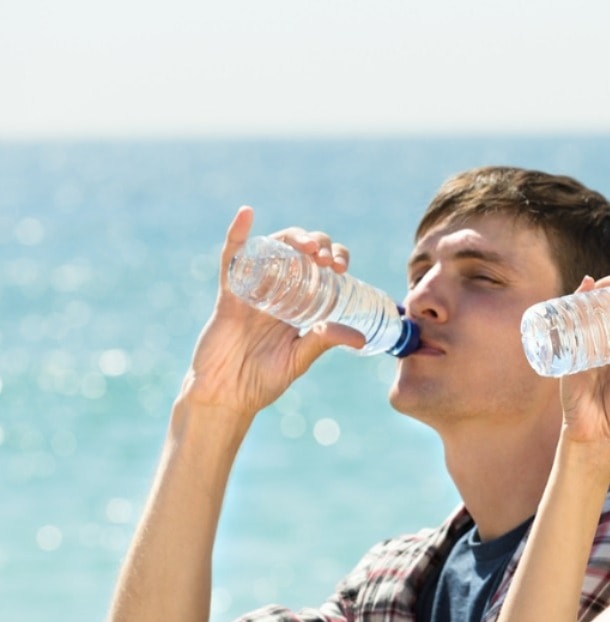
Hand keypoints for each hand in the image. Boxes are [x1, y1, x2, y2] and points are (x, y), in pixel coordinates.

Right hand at [179, 206, 364, 413]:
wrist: (225, 396)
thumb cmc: (261, 381)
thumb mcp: (299, 359)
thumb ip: (324, 340)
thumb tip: (361, 336)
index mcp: (298, 303)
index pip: (321, 268)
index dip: (334, 258)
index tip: (342, 268)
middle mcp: (277, 290)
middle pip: (299, 252)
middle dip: (318, 245)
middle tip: (327, 259)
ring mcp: (253, 289)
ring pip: (272, 249)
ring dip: (291, 238)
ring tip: (308, 245)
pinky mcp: (229, 294)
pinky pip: (231, 258)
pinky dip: (237, 234)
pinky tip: (247, 214)